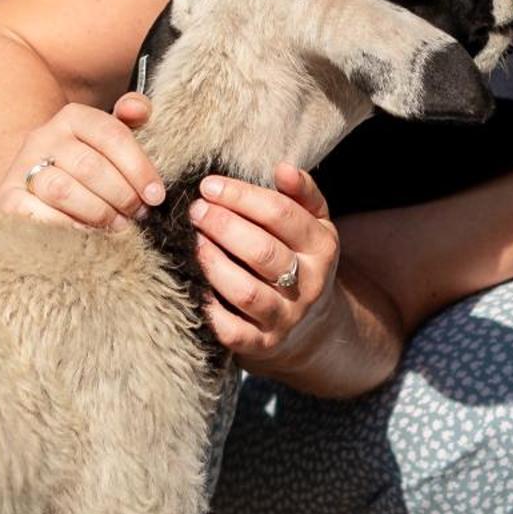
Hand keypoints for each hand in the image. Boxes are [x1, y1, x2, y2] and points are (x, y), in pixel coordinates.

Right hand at [0, 92, 165, 230]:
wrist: (36, 183)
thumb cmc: (88, 162)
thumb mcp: (111, 137)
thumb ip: (133, 115)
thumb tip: (136, 110)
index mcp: (73, 117)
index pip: (112, 135)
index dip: (139, 168)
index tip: (156, 196)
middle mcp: (44, 136)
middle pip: (90, 166)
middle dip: (121, 195)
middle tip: (137, 214)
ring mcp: (22, 167)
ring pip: (63, 191)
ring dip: (97, 213)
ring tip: (117, 226)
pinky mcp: (8, 198)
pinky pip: (38, 216)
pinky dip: (67, 228)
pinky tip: (86, 234)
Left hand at [188, 164, 340, 363]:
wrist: (311, 328)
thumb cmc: (299, 260)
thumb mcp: (313, 225)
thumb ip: (301, 194)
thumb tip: (283, 168)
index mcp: (322, 247)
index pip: (281, 214)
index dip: (241, 197)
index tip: (208, 185)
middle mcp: (308, 284)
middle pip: (263, 252)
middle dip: (223, 226)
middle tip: (195, 211)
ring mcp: (285, 318)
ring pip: (246, 291)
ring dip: (213, 264)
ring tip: (191, 242)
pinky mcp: (262, 345)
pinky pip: (231, 331)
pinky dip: (208, 310)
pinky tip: (190, 285)